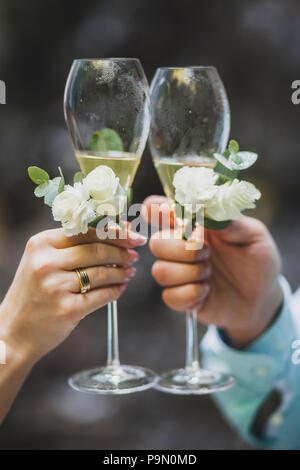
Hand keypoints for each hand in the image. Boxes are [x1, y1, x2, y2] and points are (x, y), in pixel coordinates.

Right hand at [0, 227, 143, 364]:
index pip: (87, 231)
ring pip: (102, 272)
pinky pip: (102, 295)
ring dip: (122, 272)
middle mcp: (46, 262)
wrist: (14, 331)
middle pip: (97, 250)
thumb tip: (118, 232)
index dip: (115, 233)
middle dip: (122, 252)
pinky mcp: (67, 309)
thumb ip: (75, 247)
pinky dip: (116, 291)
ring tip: (129, 272)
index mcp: (41, 244)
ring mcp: (56, 286)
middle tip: (134, 255)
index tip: (133, 236)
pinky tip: (120, 288)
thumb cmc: (35, 293)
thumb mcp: (44, 262)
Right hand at [143, 196, 282, 347]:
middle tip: (207, 252)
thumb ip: (232, 224)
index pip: (159, 211)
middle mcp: (180, 247)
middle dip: (181, 249)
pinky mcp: (181, 297)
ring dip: (189, 273)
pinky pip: (169, 296)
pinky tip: (207, 290)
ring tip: (209, 273)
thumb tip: (209, 215)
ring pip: (160, 271)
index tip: (168, 214)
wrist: (262, 298)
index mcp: (193, 225)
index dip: (154, 210)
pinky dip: (191, 294)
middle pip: (156, 243)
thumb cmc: (257, 261)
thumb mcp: (254, 236)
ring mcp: (179, 273)